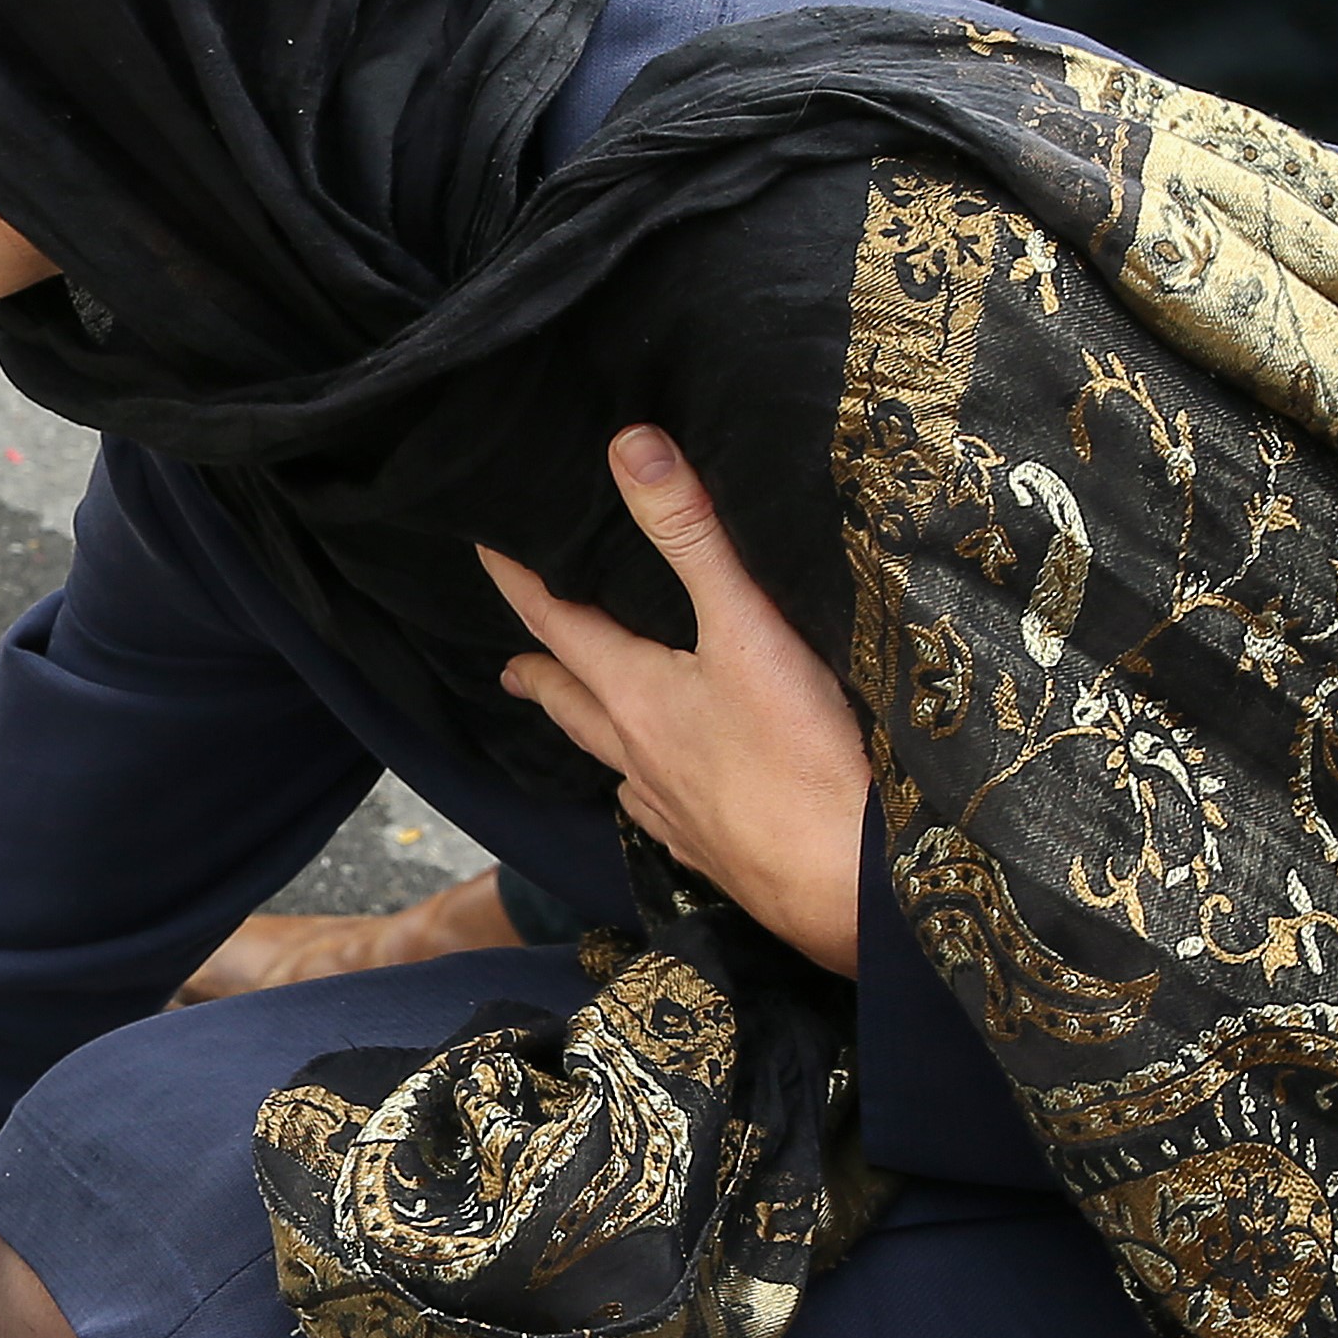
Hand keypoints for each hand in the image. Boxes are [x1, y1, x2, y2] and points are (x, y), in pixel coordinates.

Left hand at [480, 427, 866, 973]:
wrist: (851, 890)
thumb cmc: (803, 758)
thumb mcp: (748, 628)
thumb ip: (692, 536)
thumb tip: (630, 447)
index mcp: (637, 696)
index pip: (560, 624)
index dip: (522, 583)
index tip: (486, 553)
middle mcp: (640, 756)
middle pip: (573, 705)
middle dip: (541, 675)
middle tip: (510, 668)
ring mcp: (675, 812)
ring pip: (615, 764)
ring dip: (592, 737)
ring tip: (582, 727)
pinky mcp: (717, 853)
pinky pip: (662, 816)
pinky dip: (648, 795)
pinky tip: (659, 801)